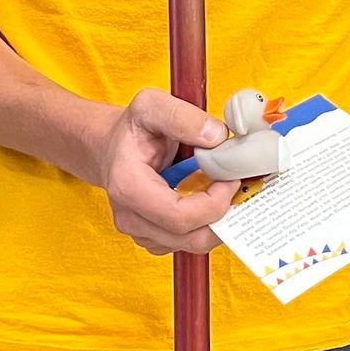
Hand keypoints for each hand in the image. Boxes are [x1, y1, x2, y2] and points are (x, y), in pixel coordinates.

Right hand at [96, 90, 234, 255]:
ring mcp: (142, 232)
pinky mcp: (154, 238)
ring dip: (219, 221)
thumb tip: (217, 137)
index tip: (230, 179)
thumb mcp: (151, 106)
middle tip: (236, 186)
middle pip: (191, 238)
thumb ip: (182, 117)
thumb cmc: (131, 130)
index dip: (214, 203)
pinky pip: (189, 242)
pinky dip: (208, 225)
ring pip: (194, 244)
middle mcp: (131, 218)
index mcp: (128, 188)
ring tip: (226, 190)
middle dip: (223, 215)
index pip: (179, 216)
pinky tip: (212, 199)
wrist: (113, 148)